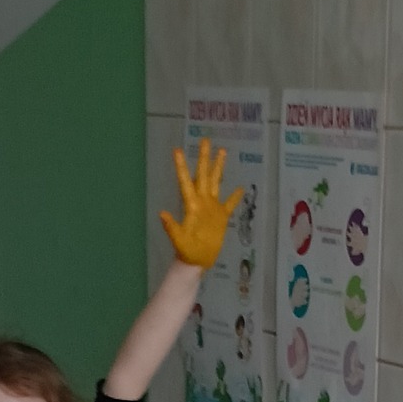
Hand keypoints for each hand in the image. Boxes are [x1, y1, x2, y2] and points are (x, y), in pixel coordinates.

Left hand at [159, 138, 242, 271]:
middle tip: (205, 140)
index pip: (186, 181)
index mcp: (191, 204)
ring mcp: (212, 208)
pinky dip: (235, 196)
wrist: (196, 261)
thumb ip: (171, 227)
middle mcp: (201, 201)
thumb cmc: (186, 251)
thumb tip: (161, 214)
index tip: (178, 150)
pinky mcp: (221, 217)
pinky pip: (229, 204)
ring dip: (218, 167)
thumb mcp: (178, 240)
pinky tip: (240, 188)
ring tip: (222, 151)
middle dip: (204, 158)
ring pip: (216, 182)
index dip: (182, 166)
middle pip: (203, 175)